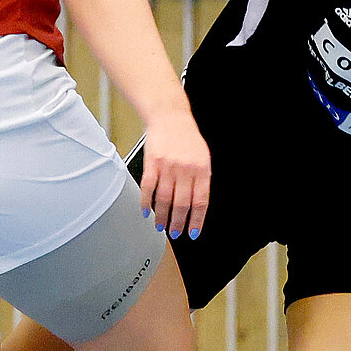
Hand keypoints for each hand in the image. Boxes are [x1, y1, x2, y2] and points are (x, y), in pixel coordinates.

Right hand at [139, 104, 210, 239]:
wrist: (170, 116)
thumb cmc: (187, 137)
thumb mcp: (203, 156)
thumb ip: (202, 178)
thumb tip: (198, 203)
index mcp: (202, 169)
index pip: (201, 202)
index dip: (197, 220)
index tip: (193, 232)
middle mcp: (185, 169)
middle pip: (182, 204)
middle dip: (178, 223)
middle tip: (176, 233)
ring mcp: (168, 167)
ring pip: (164, 199)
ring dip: (162, 216)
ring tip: (161, 226)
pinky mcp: (152, 163)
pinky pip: (148, 187)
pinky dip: (146, 202)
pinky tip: (146, 211)